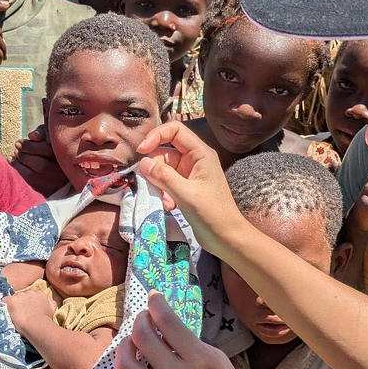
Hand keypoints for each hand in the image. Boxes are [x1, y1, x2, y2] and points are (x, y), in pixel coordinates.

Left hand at [3, 287, 56, 331]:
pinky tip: (7, 312)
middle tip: (22, 312)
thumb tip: (49, 300)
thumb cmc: (45, 319)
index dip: (30, 302)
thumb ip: (50, 302)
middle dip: (22, 302)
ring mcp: (19, 296)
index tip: (29, 309)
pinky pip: (4, 301)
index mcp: (39, 293)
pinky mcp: (11, 301)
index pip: (32, 295)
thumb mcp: (53, 308)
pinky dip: (5, 306)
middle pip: (23, 296)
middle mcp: (29, 292)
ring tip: (15, 315)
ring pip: (14, 298)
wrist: (36, 324)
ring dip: (14, 305)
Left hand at [12, 125, 67, 195]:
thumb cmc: (53, 151)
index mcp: (66, 158)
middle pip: (41, 165)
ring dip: (19, 163)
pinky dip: (17, 171)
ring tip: (14, 154)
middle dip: (24, 155)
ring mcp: (54, 184)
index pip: (48, 152)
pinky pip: (28, 183)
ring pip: (33, 175)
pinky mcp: (45, 192)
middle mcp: (61, 173)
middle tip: (16, 147)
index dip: (30, 146)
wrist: (60, 175)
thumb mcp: (50, 139)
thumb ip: (43, 133)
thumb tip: (31, 135)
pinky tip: (12, 162)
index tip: (19, 142)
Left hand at [108, 292, 260, 368]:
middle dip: (139, 321)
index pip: (167, 321)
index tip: (153, 297)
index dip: (156, 303)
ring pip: (125, 366)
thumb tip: (164, 325)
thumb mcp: (218, 361)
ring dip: (123, 348)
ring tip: (130, 344)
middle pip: (141, 338)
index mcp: (200, 360)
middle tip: (143, 320)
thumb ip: (190, 343)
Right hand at [135, 122, 241, 252]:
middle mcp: (194, 159)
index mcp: (200, 153)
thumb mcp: (186, 194)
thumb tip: (143, 163)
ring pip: (162, 169)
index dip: (156, 136)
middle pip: (164, 152)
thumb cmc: (212, 213)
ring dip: (158, 185)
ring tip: (166, 202)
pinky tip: (169, 207)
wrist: (226, 238)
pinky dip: (163, 194)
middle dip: (155, 169)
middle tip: (153, 187)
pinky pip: (166, 183)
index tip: (141, 151)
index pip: (174, 130)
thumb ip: (163, 176)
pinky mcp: (184, 188)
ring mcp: (189, 174)